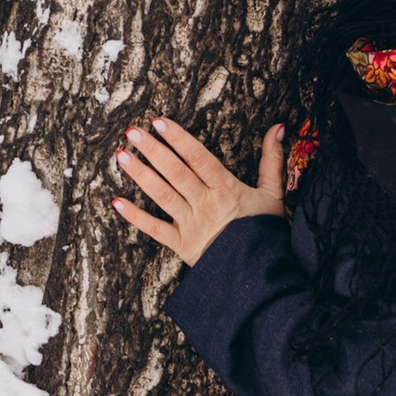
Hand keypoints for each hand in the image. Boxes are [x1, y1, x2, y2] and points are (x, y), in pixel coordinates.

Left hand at [112, 118, 286, 267]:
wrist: (263, 274)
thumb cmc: (266, 232)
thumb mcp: (274, 194)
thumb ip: (272, 160)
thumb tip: (278, 128)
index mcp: (227, 189)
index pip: (199, 158)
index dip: (179, 139)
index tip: (160, 121)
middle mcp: (206, 204)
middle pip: (176, 173)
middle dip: (153, 150)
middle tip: (133, 131)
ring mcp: (192, 225)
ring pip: (162, 195)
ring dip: (140, 175)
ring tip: (121, 155)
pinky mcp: (182, 245)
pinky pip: (155, 229)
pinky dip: (135, 217)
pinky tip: (116, 202)